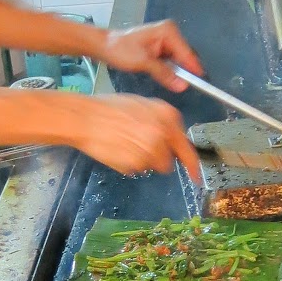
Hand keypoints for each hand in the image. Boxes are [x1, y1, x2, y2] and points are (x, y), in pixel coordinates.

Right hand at [73, 96, 202, 182]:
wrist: (85, 118)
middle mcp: (162, 134)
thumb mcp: (142, 105)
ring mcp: (149, 151)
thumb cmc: (109, 108)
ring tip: (126, 145)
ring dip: (144, 161)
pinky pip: (137, 169)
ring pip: (154, 166)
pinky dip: (130, 163)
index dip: (192, 165)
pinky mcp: (135, 164)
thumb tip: (172, 137)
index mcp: (167, 116)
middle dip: (158, 157)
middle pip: (169, 161)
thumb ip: (162, 120)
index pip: (186, 147)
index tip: (196, 175)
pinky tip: (118, 149)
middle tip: (139, 146)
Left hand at [101, 21, 202, 92]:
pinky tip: (166, 77)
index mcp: (168, 31)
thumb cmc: (119, 48)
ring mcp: (166, 40)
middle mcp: (170, 33)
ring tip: (173, 82)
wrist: (105, 46)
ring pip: (180, 61)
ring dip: (177, 72)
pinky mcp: (162, 48)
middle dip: (185, 72)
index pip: (187, 53)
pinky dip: (170, 71)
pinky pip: (172, 62)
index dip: (194, 70)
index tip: (202, 84)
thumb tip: (181, 85)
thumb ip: (164, 74)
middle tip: (182, 86)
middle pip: (186, 57)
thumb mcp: (143, 62)